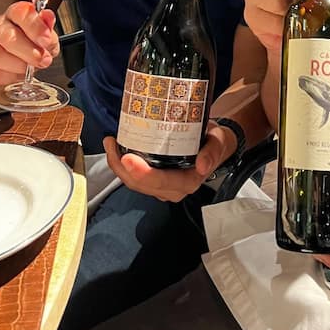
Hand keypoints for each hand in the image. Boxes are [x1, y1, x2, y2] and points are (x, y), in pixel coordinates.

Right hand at [0, 1, 59, 84]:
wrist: (5, 34)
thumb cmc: (27, 29)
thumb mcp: (42, 22)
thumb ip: (47, 23)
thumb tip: (48, 18)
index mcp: (13, 12)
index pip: (20, 14)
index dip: (35, 27)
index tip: (46, 39)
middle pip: (7, 36)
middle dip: (29, 51)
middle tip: (44, 59)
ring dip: (18, 65)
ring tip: (32, 67)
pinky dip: (8, 77)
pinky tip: (20, 73)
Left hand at [103, 120, 236, 202]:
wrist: (214, 143)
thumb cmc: (214, 141)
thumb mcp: (218, 141)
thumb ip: (212, 152)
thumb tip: (202, 166)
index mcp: (188, 182)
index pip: (161, 182)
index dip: (142, 173)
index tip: (127, 157)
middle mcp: (173, 189)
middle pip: (141, 185)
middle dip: (121, 168)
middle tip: (111, 144)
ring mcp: (161, 186)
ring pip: (133, 183)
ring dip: (117, 165)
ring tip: (110, 143)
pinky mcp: (154, 180)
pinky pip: (133, 177)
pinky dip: (121, 164)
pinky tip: (115, 148)